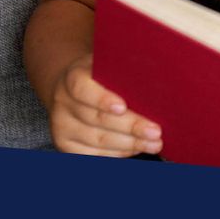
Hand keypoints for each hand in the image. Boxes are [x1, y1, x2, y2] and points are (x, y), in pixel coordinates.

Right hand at [48, 54, 162, 157]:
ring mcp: (62, 125)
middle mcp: (63, 102)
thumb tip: (157, 77)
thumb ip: (125, 69)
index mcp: (73, 77)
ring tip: (154, 143)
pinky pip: (94, 155)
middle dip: (130, 127)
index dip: (102, 99)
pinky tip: (136, 149)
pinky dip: (119, 153)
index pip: (83, 89)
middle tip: (155, 131)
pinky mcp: (66, 145)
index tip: (123, 106)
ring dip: (130, 144)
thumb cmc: (103, 75)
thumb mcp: (110, 64)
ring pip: (98, 140)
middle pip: (97, 119)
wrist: (74, 90)